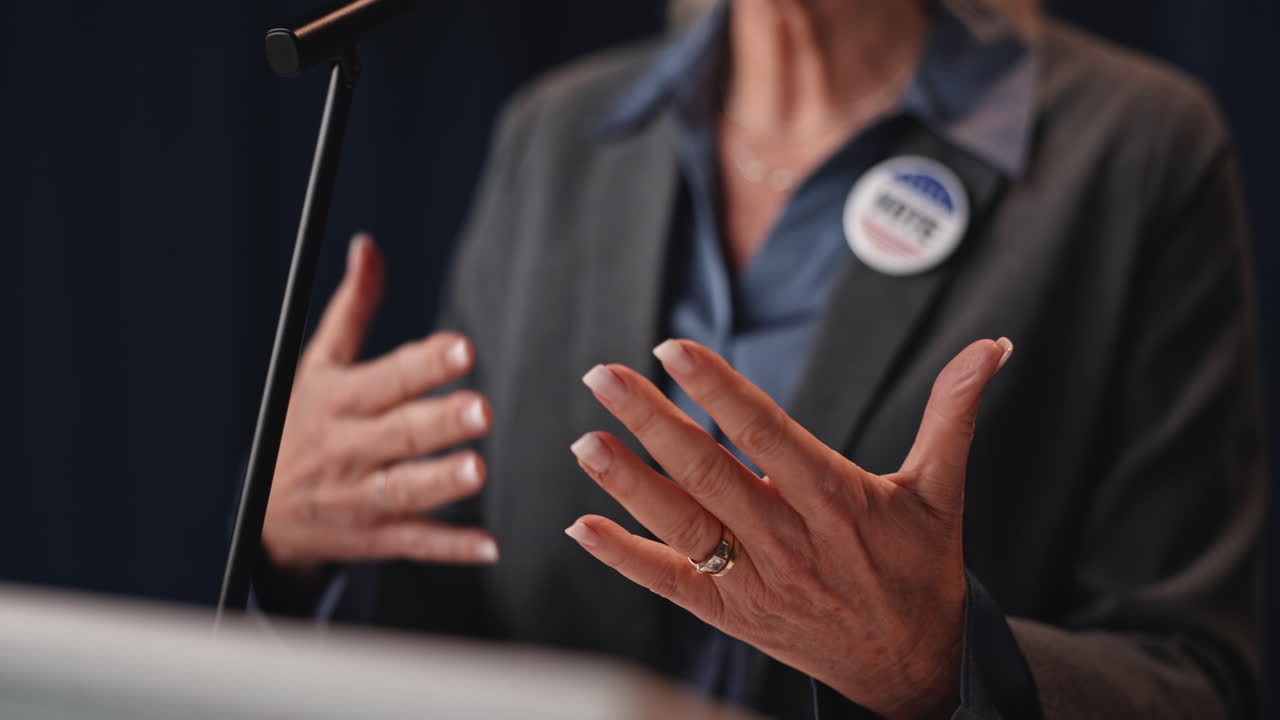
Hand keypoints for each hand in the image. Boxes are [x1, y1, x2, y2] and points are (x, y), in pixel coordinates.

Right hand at [262, 234, 497, 571]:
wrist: (264, 518)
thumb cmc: (304, 424)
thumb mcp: (317, 366)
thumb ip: (352, 308)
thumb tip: (368, 245)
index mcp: (339, 400)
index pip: (387, 379)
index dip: (424, 364)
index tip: (462, 348)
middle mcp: (348, 448)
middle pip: (398, 434)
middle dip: (437, 422)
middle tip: (479, 408)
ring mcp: (359, 496)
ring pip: (403, 490)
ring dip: (440, 483)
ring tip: (476, 470)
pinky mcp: (374, 539)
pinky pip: (414, 544)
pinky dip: (450, 548)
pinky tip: (488, 546)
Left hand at [564, 337, 1011, 718]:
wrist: (913, 665)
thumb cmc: (921, 569)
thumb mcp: (940, 491)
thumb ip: (954, 414)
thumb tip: (990, 347)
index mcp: (837, 502)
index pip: (766, 435)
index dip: (718, 391)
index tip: (672, 350)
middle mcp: (790, 542)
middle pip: (711, 474)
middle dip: (653, 423)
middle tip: (605, 376)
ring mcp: (757, 582)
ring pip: (684, 526)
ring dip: (630, 483)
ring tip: (586, 440)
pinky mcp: (733, 614)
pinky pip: (671, 584)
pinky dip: (625, 557)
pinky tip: (582, 527)